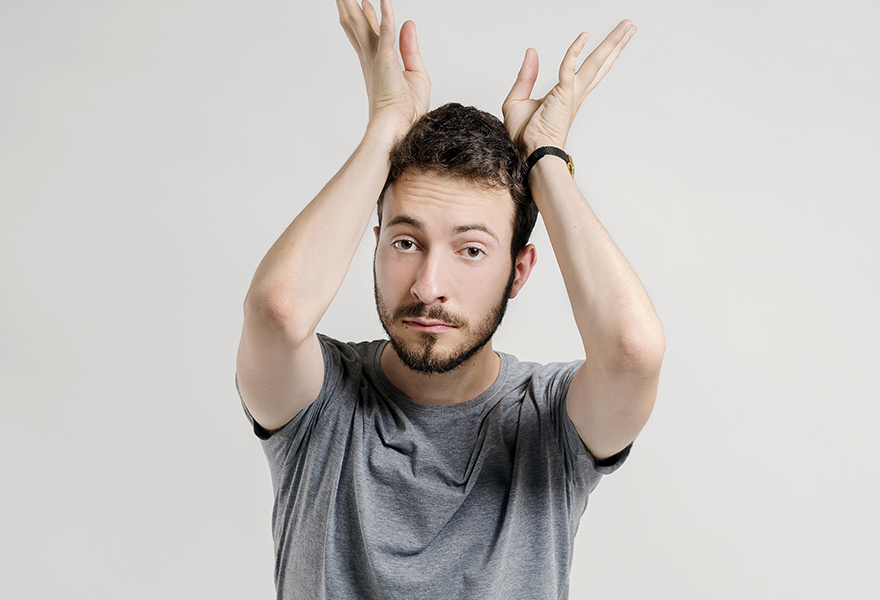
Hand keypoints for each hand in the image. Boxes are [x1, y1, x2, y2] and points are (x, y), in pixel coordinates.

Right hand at [337, 0, 430, 136]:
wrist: (399, 127)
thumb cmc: (407, 110)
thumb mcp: (416, 73)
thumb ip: (410, 47)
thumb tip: (408, 24)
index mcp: (376, 63)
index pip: (368, 34)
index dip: (364, 17)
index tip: (362, 3)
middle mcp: (371, 58)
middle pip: (356, 25)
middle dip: (349, 7)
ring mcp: (376, 58)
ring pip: (362, 23)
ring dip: (354, 5)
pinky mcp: (385, 59)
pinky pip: (386, 31)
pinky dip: (385, 15)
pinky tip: (383, 0)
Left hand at [502, 21, 635, 156]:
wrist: (529, 154)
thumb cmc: (524, 136)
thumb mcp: (518, 99)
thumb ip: (526, 75)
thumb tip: (531, 52)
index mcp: (568, 95)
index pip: (590, 71)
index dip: (602, 55)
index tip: (610, 41)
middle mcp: (575, 93)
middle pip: (601, 63)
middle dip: (616, 44)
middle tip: (630, 26)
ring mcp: (571, 94)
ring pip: (596, 62)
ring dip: (612, 42)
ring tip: (627, 26)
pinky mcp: (563, 94)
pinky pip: (569, 67)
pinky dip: (575, 51)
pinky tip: (584, 36)